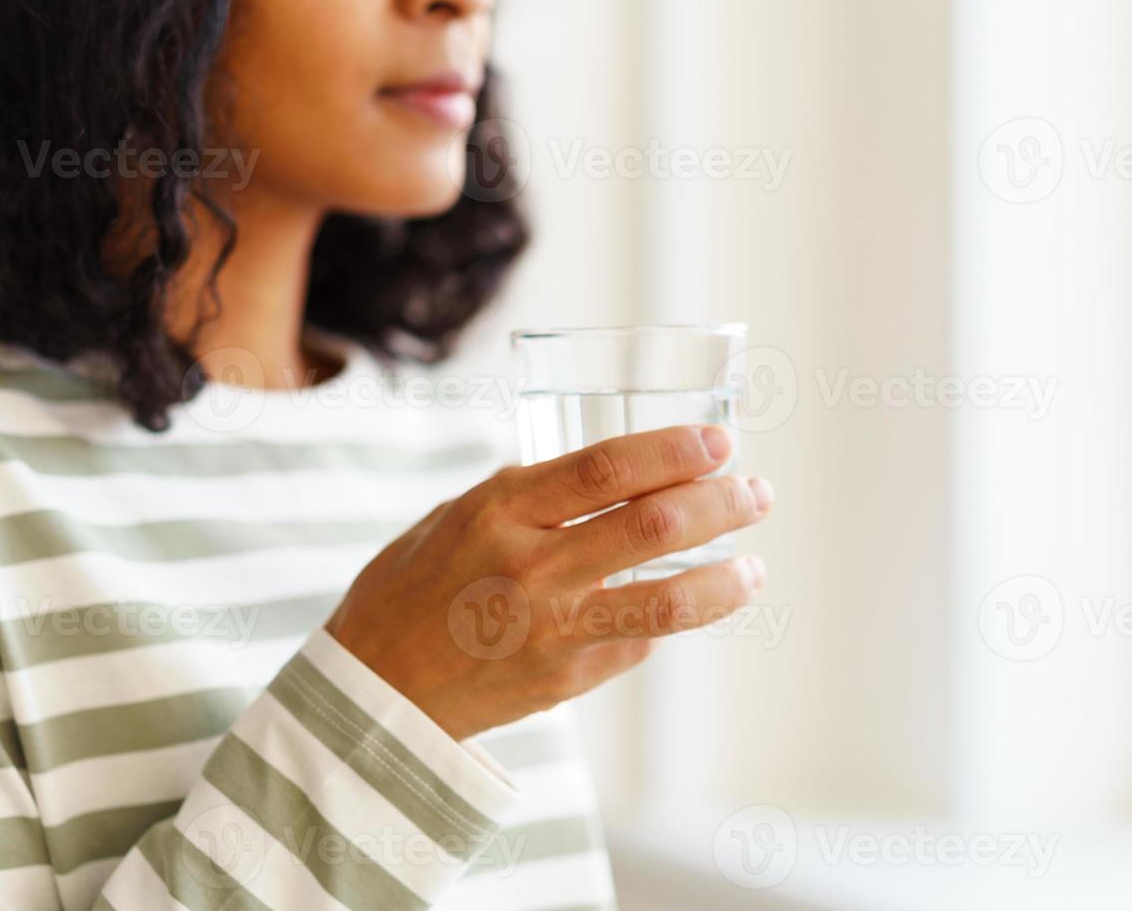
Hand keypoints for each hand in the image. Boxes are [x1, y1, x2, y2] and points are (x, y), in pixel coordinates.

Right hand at [323, 424, 773, 740]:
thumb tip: (612, 477)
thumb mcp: (455, 516)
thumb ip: (528, 497)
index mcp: (499, 512)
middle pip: (654, 526)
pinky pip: (638, 642)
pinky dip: (667, 620)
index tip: (720, 441)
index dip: (676, 450)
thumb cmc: (410, 589)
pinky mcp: (567, 680)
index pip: (608, 468)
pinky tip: (685, 605)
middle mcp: (532, 568)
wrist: (376, 690)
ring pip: (668, 602)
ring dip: (726, 577)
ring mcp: (554, 630)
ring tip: (755, 562)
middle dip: (721, 501)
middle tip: (755, 491)